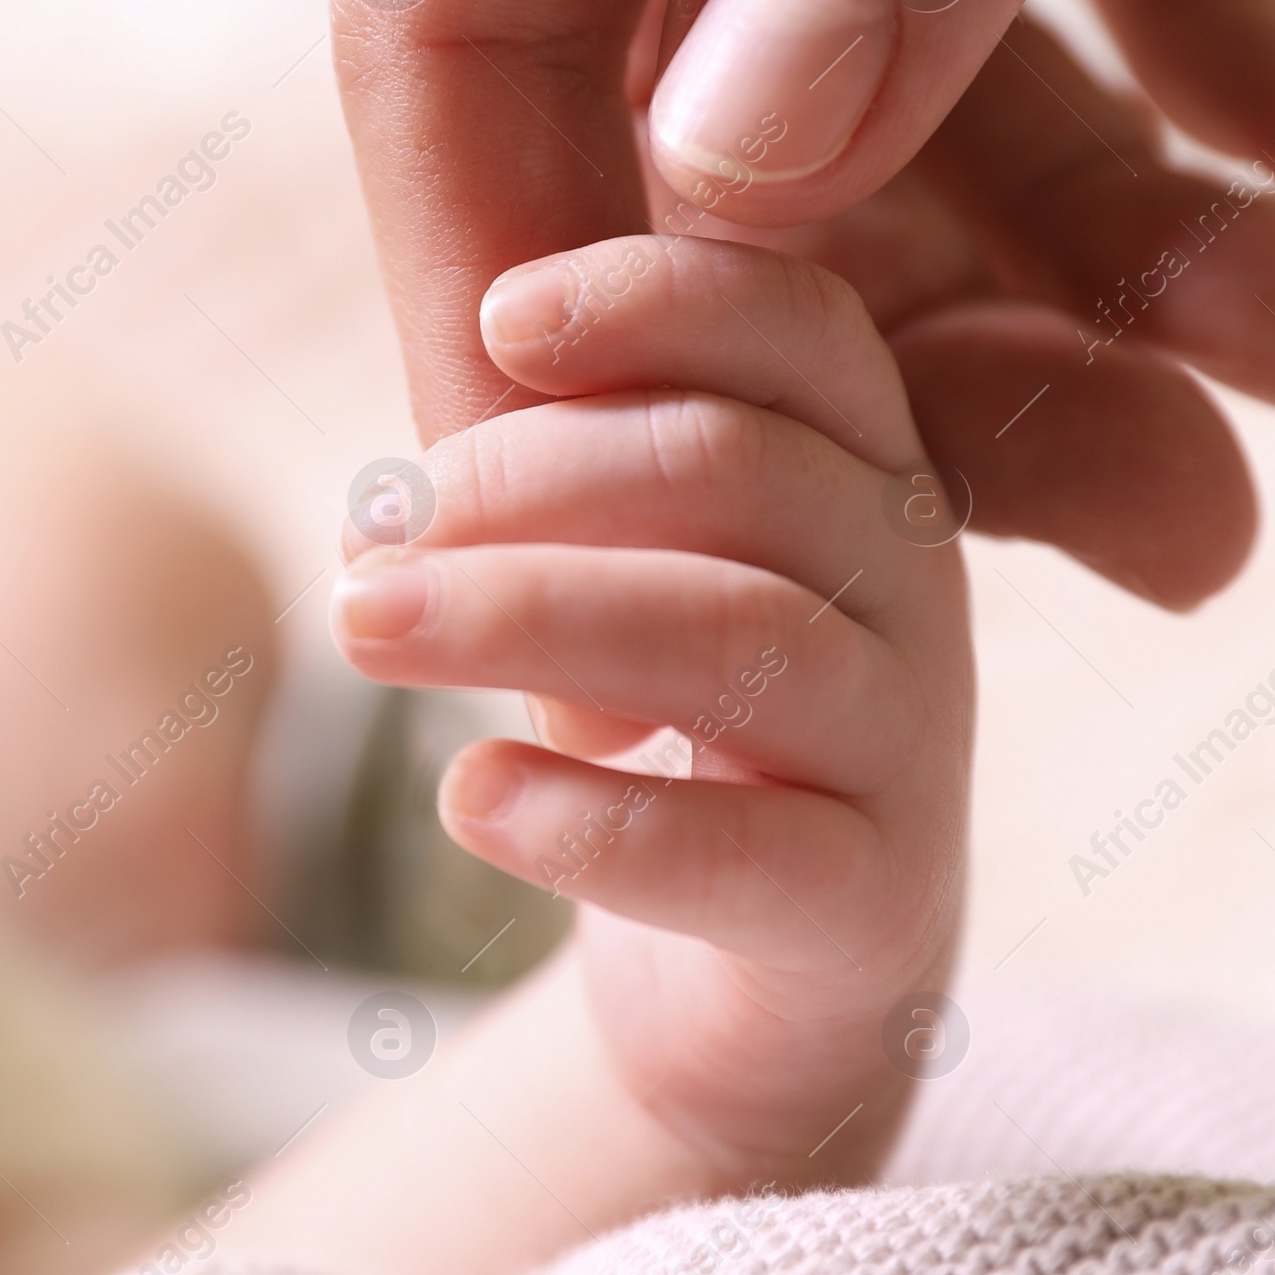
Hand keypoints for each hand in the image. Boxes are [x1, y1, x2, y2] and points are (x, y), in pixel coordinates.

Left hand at [333, 234, 971, 1186]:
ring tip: (361, 626)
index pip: (796, 327)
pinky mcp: (869, 905)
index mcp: (863, 457)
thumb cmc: (670, 706)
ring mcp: (910, 742)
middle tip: (366, 527)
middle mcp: (913, 579)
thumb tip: (447, 322)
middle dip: (527, 475)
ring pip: (733, 639)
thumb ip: (578, 437)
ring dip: (522, 615)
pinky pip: (744, 853)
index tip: (498, 320)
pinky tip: (469, 795)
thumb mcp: (640, 549)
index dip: (652, 299)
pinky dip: (591, 819)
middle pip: (738, 468)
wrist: (766, 975)